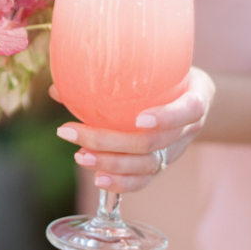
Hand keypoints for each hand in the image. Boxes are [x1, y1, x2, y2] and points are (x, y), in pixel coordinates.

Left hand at [51, 67, 214, 193]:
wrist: (193, 96)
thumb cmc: (168, 75)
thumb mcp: (154, 66)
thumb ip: (115, 73)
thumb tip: (57, 90)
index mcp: (193, 98)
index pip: (188, 109)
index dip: (166, 117)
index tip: (139, 119)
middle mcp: (187, 128)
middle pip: (153, 143)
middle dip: (111, 142)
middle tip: (74, 133)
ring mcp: (175, 150)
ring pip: (147, 165)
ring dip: (111, 163)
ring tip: (80, 156)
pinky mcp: (162, 164)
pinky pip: (145, 179)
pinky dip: (122, 183)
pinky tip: (97, 178)